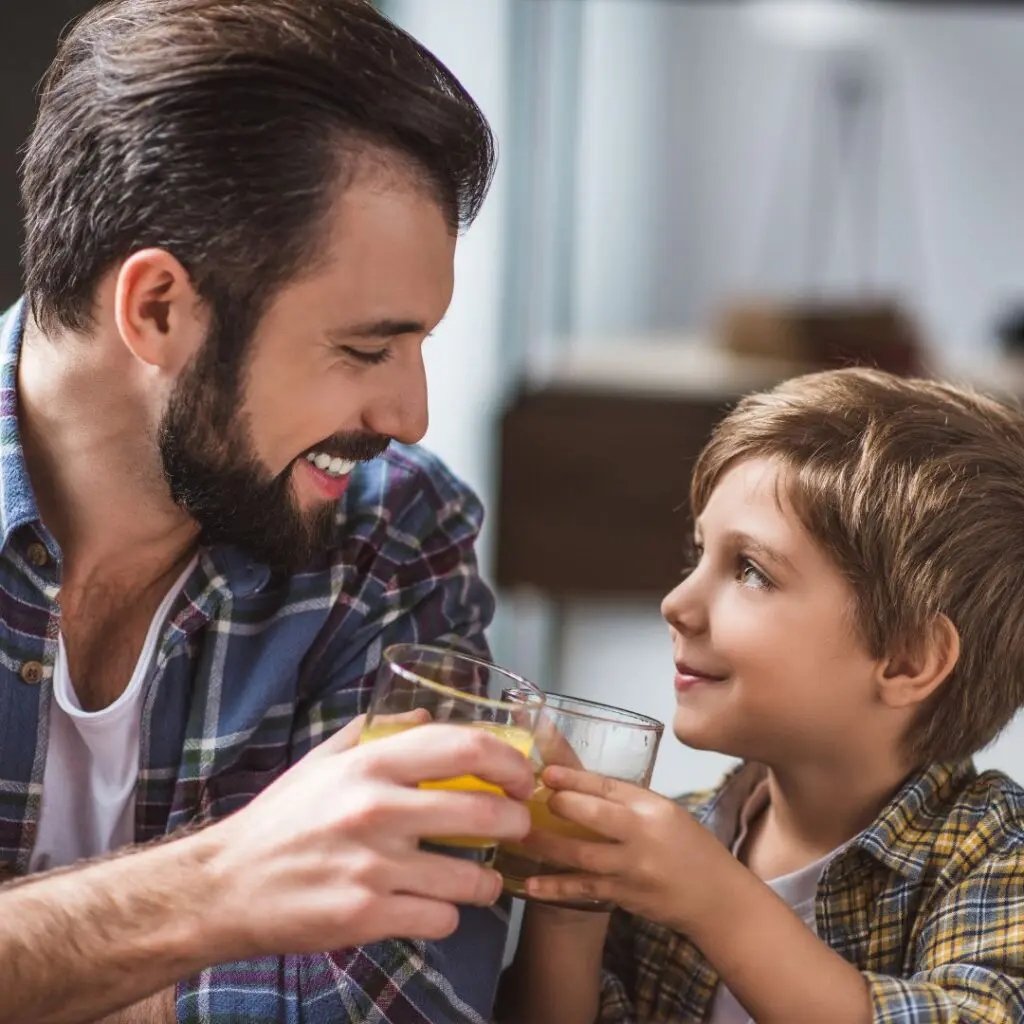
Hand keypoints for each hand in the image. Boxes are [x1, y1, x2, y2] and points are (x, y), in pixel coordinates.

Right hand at [195, 714, 534, 958]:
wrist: (225, 886)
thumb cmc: (279, 820)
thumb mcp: (322, 762)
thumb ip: (374, 733)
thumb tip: (426, 712)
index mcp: (369, 764)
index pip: (463, 746)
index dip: (508, 760)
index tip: (522, 776)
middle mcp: (376, 810)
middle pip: (482, 811)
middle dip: (516, 822)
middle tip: (518, 827)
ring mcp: (373, 867)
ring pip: (471, 877)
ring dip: (488, 880)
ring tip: (481, 879)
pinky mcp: (366, 917)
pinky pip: (441, 919)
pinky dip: (446, 916)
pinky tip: (432, 908)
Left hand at [522, 765, 736, 929]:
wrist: (716, 898)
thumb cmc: (690, 847)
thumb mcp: (666, 812)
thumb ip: (628, 801)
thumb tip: (581, 787)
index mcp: (654, 809)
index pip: (609, 787)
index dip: (574, 778)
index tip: (547, 772)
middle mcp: (642, 837)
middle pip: (594, 816)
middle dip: (561, 806)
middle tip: (532, 800)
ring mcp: (631, 870)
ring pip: (581, 855)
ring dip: (546, 844)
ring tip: (519, 834)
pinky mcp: (623, 896)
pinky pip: (582, 889)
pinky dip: (555, 887)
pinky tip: (529, 884)